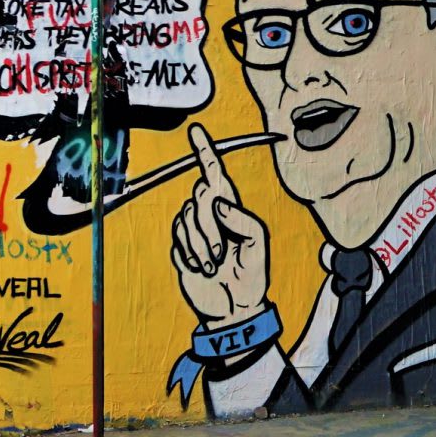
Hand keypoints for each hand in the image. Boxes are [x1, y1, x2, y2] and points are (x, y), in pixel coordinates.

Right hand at [172, 123, 271, 327]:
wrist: (234, 306)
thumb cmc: (252, 273)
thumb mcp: (258, 243)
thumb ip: (242, 219)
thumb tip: (216, 203)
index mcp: (231, 207)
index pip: (216, 173)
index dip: (206, 151)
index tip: (196, 130)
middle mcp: (210, 213)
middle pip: (199, 195)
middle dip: (209, 226)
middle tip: (222, 252)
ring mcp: (193, 229)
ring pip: (186, 217)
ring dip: (201, 245)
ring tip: (215, 263)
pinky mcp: (181, 245)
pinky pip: (178, 237)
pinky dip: (191, 253)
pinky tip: (202, 266)